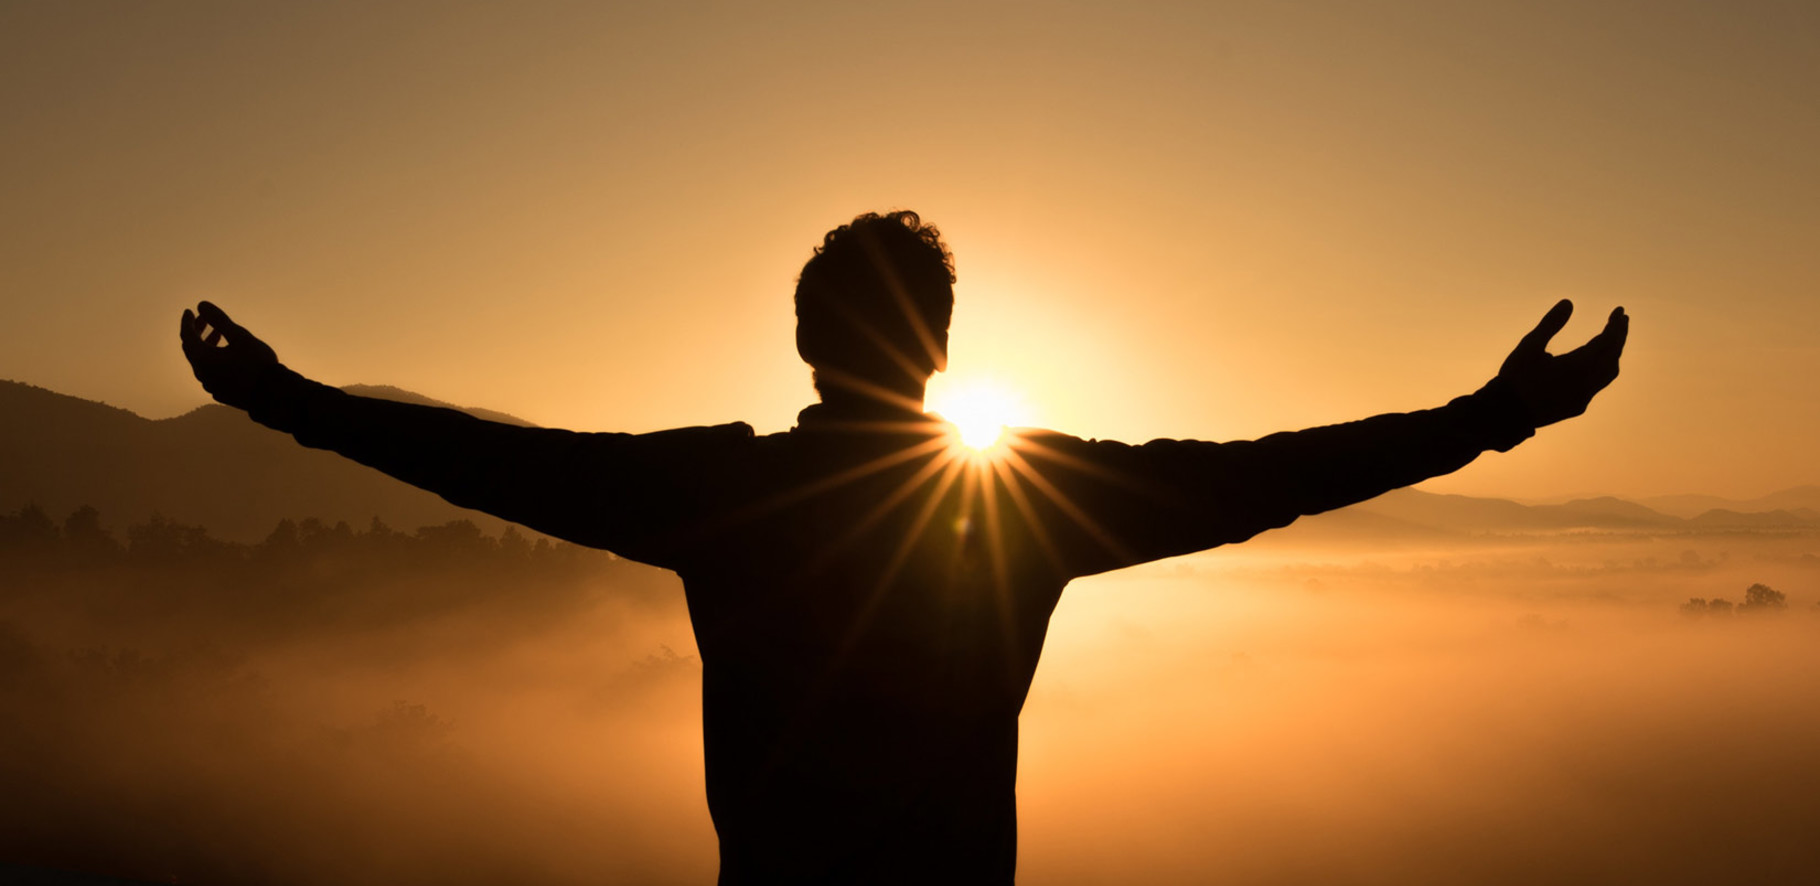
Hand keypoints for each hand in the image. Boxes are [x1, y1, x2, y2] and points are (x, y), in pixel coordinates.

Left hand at [180, 301, 280, 410]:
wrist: (273, 395)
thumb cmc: (258, 364)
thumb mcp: (241, 337)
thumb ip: (220, 320)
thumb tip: (201, 305)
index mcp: (203, 359)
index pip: (187, 336)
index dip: (187, 321)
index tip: (190, 311)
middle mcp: (202, 373)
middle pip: (192, 349)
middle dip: (196, 332)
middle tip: (204, 319)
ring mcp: (210, 385)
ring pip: (201, 362)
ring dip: (206, 346)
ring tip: (218, 334)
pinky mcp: (220, 393)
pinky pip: (210, 373)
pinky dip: (212, 360)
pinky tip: (225, 356)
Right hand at [1498, 299, 1627, 427]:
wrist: (1506, 414)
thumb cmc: (1516, 377)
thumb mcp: (1529, 345)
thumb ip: (1551, 324)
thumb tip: (1569, 302)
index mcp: (1577, 366)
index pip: (1607, 341)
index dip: (1615, 325)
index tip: (1620, 310)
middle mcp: (1586, 383)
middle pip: (1613, 356)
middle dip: (1619, 336)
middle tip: (1621, 320)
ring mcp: (1584, 397)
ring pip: (1609, 373)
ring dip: (1614, 354)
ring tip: (1613, 340)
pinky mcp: (1577, 407)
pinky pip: (1598, 385)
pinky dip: (1602, 369)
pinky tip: (1594, 364)